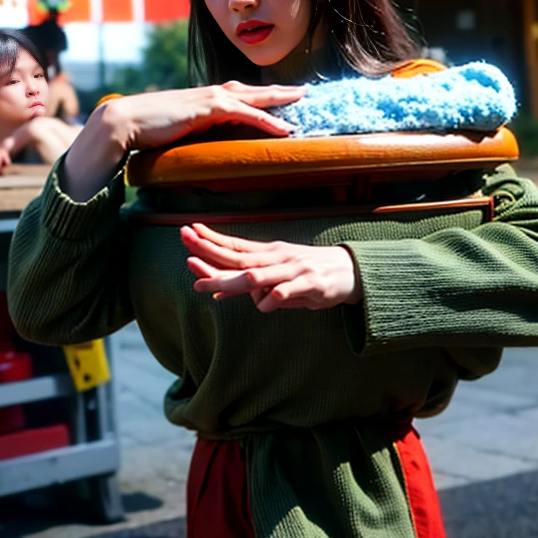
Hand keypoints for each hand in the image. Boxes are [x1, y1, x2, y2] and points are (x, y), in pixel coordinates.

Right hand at [116, 80, 304, 151]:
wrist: (125, 121)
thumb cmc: (147, 131)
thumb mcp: (179, 132)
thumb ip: (195, 134)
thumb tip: (206, 146)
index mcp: (205, 100)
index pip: (241, 94)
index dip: (262, 96)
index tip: (282, 98)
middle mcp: (211, 94)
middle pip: (254, 90)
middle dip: (280, 90)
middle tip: (304, 91)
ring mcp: (210, 98)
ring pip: (255, 97)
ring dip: (281, 98)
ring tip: (303, 100)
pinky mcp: (208, 108)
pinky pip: (246, 113)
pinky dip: (267, 119)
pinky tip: (285, 128)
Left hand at [181, 223, 362, 312]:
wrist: (350, 271)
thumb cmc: (308, 273)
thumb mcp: (276, 273)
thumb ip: (248, 282)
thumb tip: (215, 291)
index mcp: (268, 253)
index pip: (234, 246)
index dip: (210, 240)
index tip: (188, 232)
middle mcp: (277, 258)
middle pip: (239, 259)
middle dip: (212, 256)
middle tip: (188, 256)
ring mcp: (293, 270)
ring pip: (258, 276)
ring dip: (234, 282)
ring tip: (212, 286)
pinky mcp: (310, 284)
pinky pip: (287, 292)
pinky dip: (273, 299)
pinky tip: (264, 304)